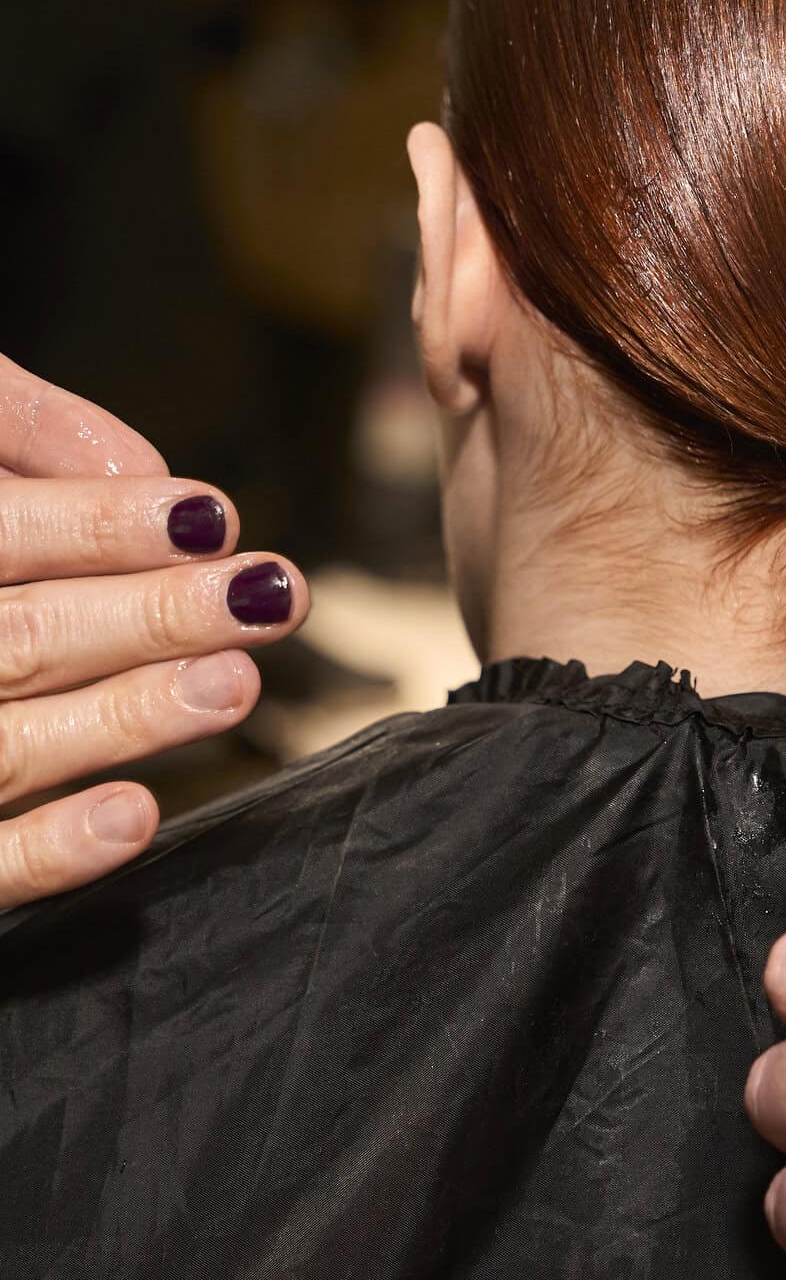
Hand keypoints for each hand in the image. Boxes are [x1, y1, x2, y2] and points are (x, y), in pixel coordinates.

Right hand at [0, 354, 308, 907]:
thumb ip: (12, 430)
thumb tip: (142, 468)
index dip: (94, 526)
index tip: (209, 518)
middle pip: (10, 637)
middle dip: (145, 616)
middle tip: (265, 595)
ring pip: (2, 748)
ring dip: (123, 717)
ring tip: (232, 680)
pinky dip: (50, 849)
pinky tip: (134, 815)